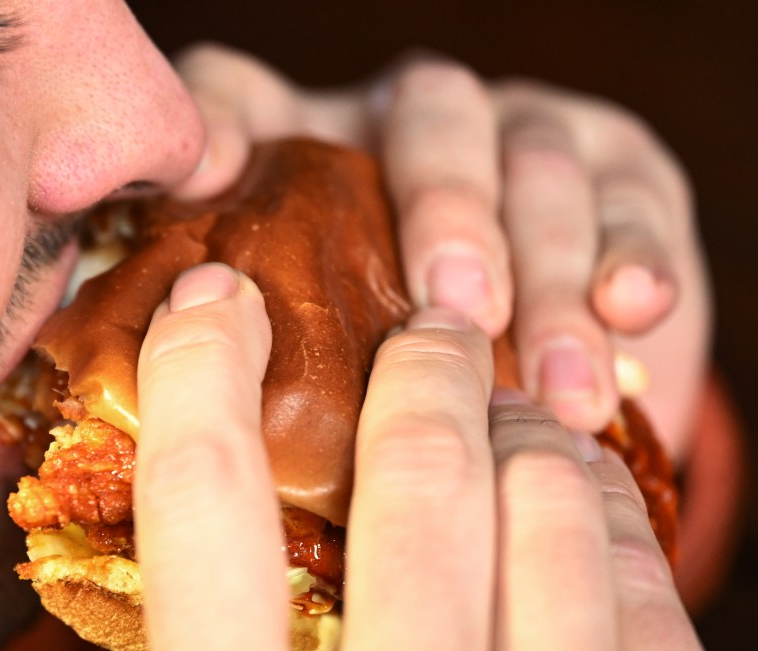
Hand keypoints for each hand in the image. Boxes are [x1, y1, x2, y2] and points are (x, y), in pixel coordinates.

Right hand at [133, 263, 710, 650]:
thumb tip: (198, 526)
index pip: (205, 509)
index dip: (198, 376)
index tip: (210, 301)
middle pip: (415, 479)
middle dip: (418, 370)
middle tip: (430, 329)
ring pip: (548, 509)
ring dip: (527, 430)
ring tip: (514, 406)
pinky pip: (643, 592)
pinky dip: (609, 512)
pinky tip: (587, 488)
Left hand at [170, 45, 709, 456]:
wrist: (538, 364)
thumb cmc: (404, 362)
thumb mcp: (326, 350)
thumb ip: (266, 329)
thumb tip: (181, 363)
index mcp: (327, 148)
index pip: (257, 96)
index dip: (226, 119)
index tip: (214, 176)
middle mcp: (422, 123)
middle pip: (432, 117)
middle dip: (449, 211)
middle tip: (459, 309)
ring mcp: (527, 140)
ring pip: (541, 168)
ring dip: (551, 277)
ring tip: (556, 389)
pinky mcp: (620, 172)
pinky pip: (635, 198)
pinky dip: (634, 253)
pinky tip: (631, 311)